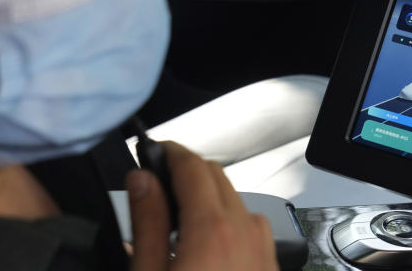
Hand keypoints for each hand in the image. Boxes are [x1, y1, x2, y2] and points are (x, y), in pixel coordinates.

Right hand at [127, 141, 278, 270]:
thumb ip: (147, 224)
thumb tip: (141, 180)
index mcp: (212, 229)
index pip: (192, 164)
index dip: (169, 152)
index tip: (153, 151)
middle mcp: (245, 230)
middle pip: (215, 175)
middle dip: (186, 172)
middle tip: (157, 185)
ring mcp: (263, 246)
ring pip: (233, 199)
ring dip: (207, 198)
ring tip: (177, 224)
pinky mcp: (270, 261)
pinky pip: (249, 225)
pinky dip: (227, 222)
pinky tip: (206, 247)